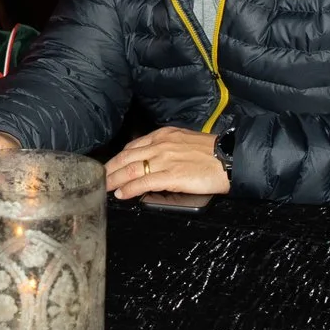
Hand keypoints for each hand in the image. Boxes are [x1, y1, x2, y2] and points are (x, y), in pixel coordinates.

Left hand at [103, 126, 227, 199]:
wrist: (230, 158)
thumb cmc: (213, 153)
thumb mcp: (185, 142)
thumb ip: (168, 148)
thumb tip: (154, 161)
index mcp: (164, 135)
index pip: (133, 146)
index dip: (118, 158)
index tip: (110, 166)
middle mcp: (161, 145)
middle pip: (127, 157)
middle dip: (110, 169)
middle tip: (99, 179)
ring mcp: (165, 160)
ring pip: (131, 169)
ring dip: (114, 180)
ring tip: (105, 188)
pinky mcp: (171, 175)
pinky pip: (143, 182)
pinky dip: (129, 189)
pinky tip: (122, 194)